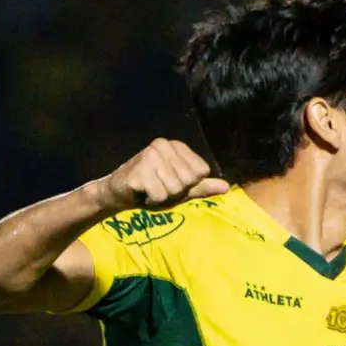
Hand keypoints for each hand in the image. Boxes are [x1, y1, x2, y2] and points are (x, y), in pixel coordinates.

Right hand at [102, 139, 226, 211]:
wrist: (118, 193)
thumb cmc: (152, 190)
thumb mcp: (181, 190)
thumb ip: (202, 187)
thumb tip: (227, 186)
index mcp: (176, 146)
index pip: (201, 172)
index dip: (188, 185)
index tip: (171, 182)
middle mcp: (163, 145)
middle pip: (188, 181)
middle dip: (175, 192)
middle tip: (158, 187)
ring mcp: (150, 156)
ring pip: (175, 189)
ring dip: (163, 196)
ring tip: (150, 189)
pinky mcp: (140, 171)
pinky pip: (160, 195)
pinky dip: (152, 200)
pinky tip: (142, 192)